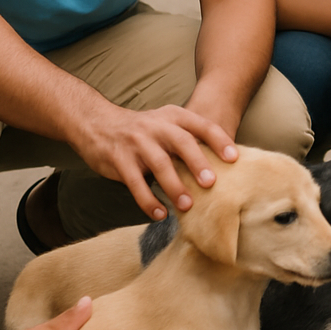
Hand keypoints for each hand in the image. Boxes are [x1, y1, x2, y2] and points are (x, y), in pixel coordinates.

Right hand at [72, 103, 238, 220]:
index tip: (234, 158)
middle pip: (181, 142)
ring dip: (175, 186)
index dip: (219, 140)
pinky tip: (160, 213)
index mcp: (173, 116)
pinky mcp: (119, 160)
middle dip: (198, 162)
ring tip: (187, 205)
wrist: (96, 122)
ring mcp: (137, 143)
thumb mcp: (165, 123)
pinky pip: (135, 183)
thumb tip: (220, 165)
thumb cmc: (141, 130)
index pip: (201, 125)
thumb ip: (187, 138)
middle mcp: (156, 127)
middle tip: (211, 182)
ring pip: (160, 164)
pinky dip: (148, 200)